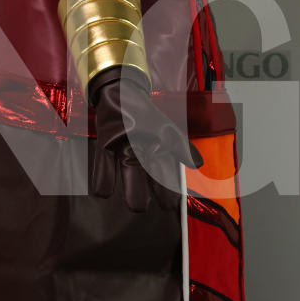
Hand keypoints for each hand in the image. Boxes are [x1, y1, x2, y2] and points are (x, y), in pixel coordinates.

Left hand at [88, 67, 202, 211]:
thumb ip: (180, 147)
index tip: (171, 206)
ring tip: (130, 206)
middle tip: (141, 209)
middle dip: (142, 192)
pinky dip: (103, 176)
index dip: (167, 190)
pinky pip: (104, 163)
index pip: (163, 174)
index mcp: (155, 150)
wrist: (120, 91)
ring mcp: (121, 150)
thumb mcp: (165, 128)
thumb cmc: (144, 111)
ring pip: (125, 171)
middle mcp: (139, 154)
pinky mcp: (105, 145)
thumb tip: (197, 164)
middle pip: (142, 176)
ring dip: (127, 187)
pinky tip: (101, 192)